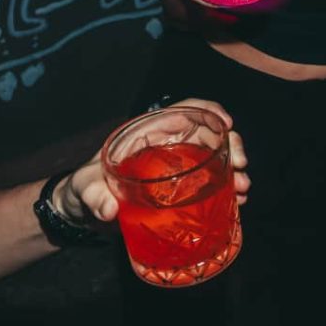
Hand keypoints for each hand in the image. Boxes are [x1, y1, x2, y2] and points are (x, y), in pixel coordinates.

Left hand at [65, 98, 251, 223]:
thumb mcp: (84, 188)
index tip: (227, 124)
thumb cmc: (82, 190)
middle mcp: (167, 148)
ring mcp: (176, 171)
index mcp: (147, 135)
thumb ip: (93, 195)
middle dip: (231, 146)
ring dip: (234, 172)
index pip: (183, 111)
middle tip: (241, 166)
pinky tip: (237, 203)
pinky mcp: (180, 194)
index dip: (208, 110)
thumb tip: (108, 209)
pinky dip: (227, 192)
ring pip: (214, 162)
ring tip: (243, 190)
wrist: (82, 215)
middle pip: (208, 135)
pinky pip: (210, 187)